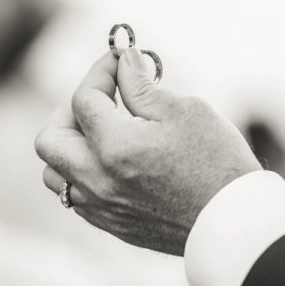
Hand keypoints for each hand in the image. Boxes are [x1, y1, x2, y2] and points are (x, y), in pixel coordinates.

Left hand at [35, 48, 261, 255]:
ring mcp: (101, 206)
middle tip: (100, 98)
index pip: (84, 99)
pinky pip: (76, 195)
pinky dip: (83, 172)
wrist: (234, 223)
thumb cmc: (218, 163)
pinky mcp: (111, 224)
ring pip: (55, 172)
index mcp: (114, 147)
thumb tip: (122, 60)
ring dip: (70, 145)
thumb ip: (142, 84)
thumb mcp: (184, 110)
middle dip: (69, 109)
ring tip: (102, 131)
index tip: (119, 62)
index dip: (100, 72)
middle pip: (50, 139)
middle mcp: (97, 180)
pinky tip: (113, 160)